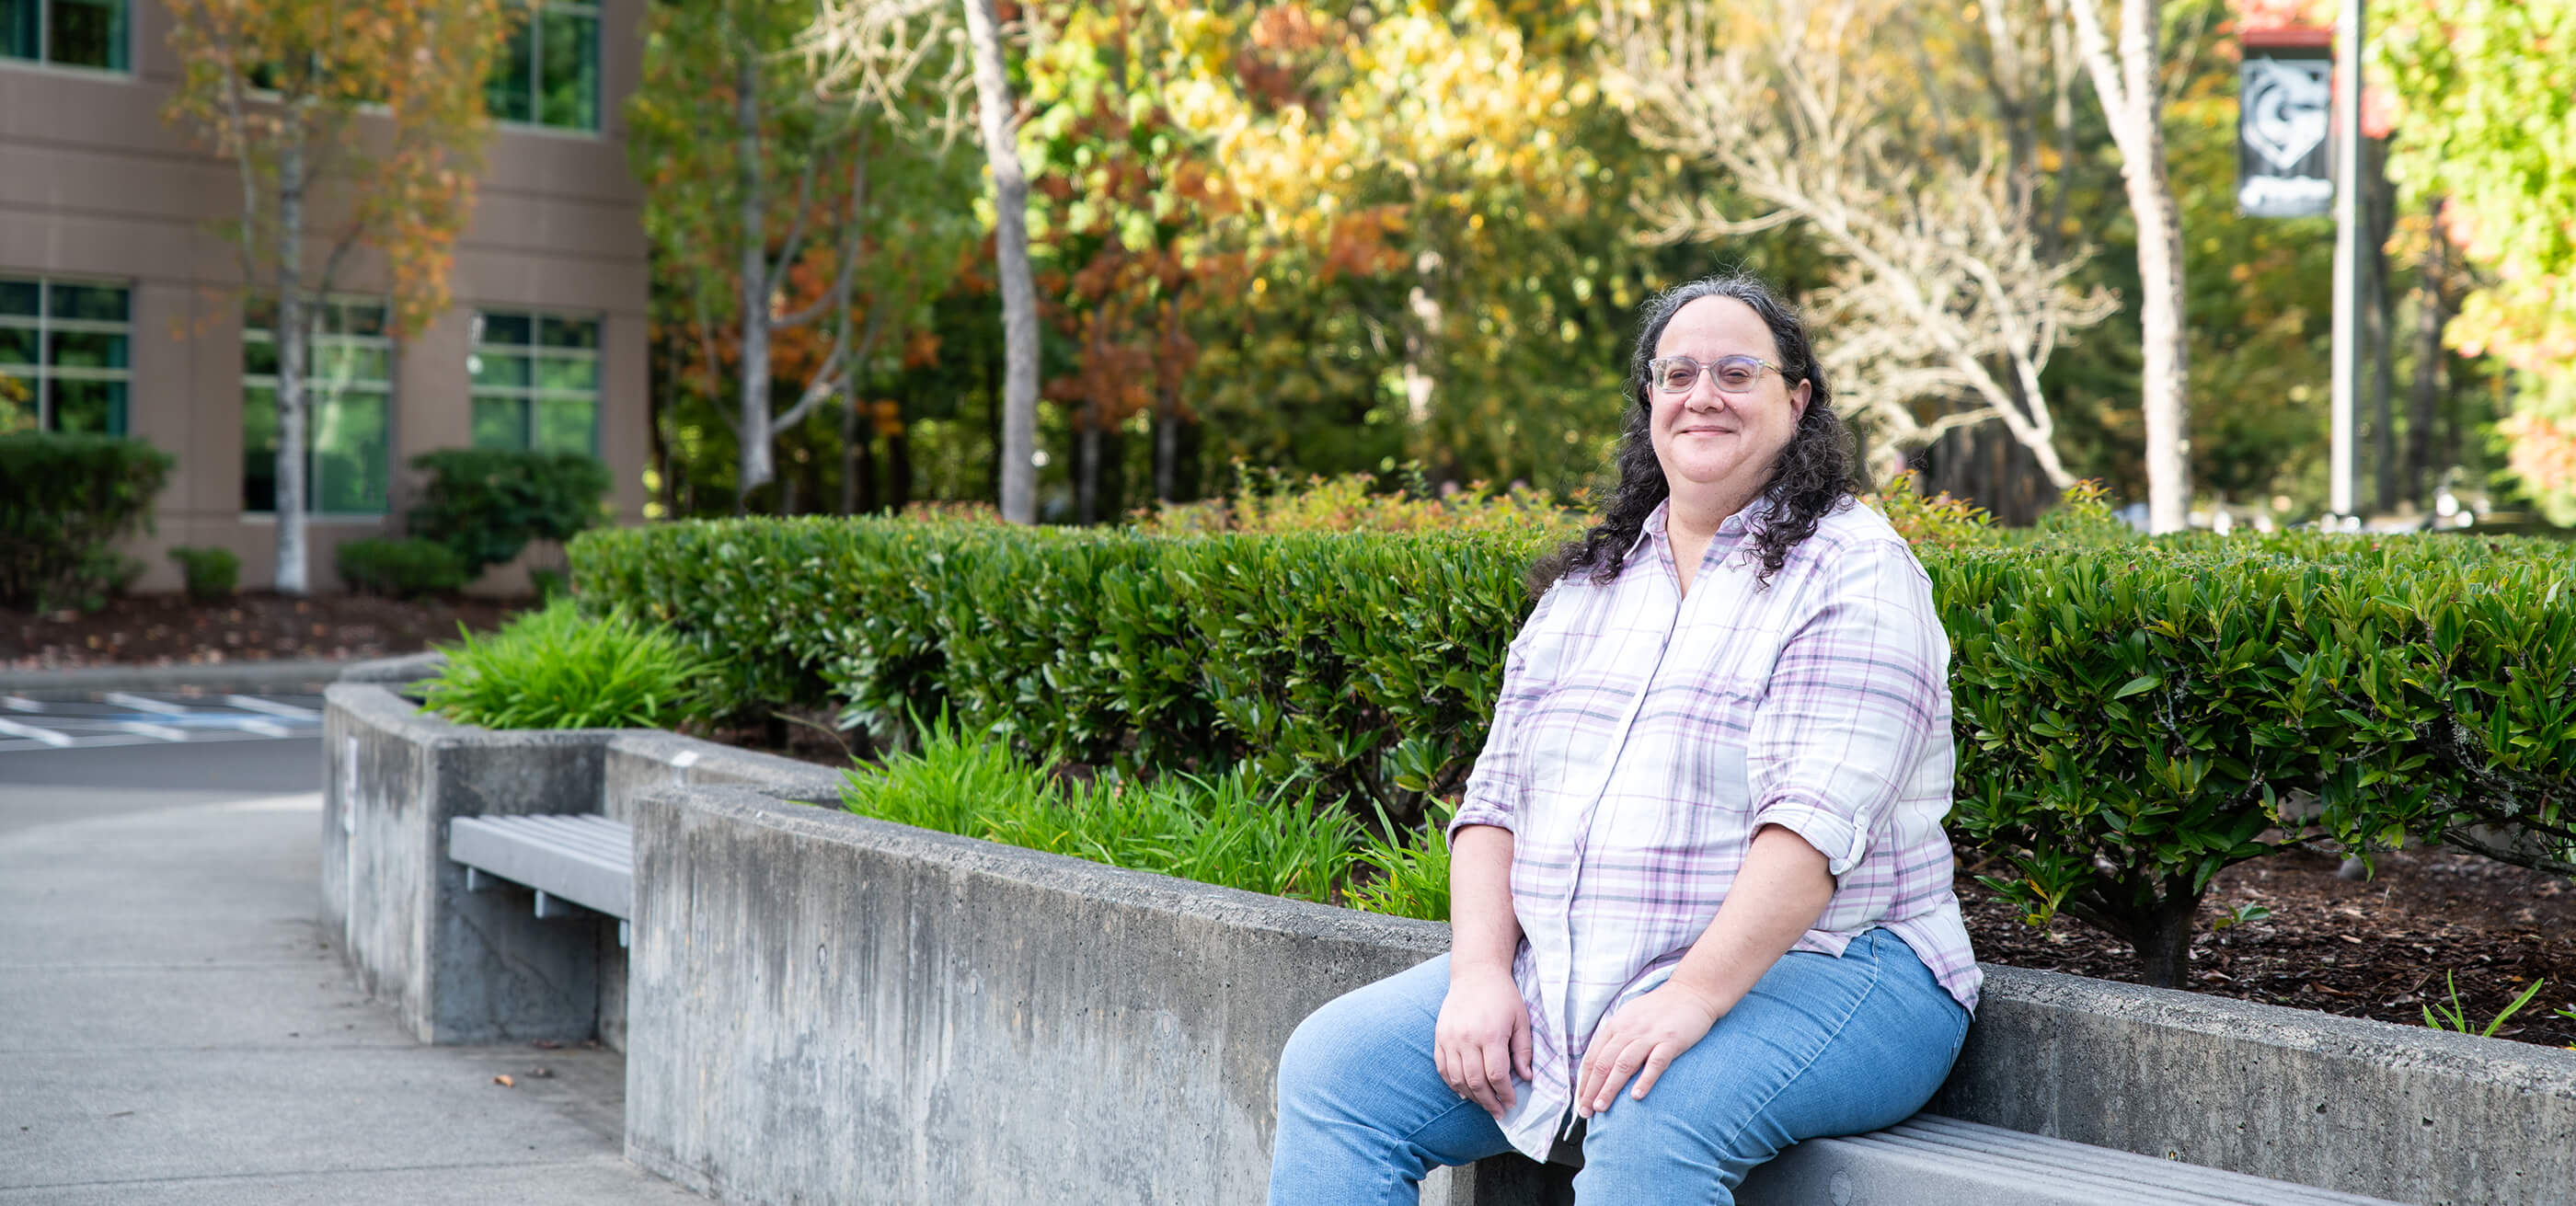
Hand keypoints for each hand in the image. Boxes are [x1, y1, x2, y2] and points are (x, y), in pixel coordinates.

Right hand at [1435, 967, 1532, 1116]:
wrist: (1476, 973)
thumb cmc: (1503, 996)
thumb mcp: (1521, 1020)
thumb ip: (1523, 1050)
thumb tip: (1526, 1078)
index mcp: (1490, 1035)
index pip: (1496, 1076)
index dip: (1504, 1094)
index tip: (1512, 1103)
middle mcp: (1467, 1039)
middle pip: (1475, 1082)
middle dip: (1489, 1102)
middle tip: (1499, 1112)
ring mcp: (1450, 1038)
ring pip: (1457, 1079)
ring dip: (1472, 1096)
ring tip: (1484, 1103)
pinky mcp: (1439, 1036)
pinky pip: (1442, 1068)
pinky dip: (1452, 1083)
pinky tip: (1464, 1092)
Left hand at [1574, 982, 1724, 1117]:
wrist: (1691, 991)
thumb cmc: (1660, 1009)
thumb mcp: (1630, 1018)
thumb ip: (1616, 1039)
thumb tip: (1602, 1066)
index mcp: (1616, 1026)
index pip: (1593, 1058)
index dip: (1585, 1082)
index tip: (1580, 1102)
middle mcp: (1628, 1030)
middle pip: (1604, 1063)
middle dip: (1591, 1090)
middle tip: (1585, 1112)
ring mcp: (1649, 1036)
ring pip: (1623, 1064)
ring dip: (1610, 1088)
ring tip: (1601, 1107)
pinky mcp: (1671, 1041)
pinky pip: (1655, 1062)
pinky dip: (1645, 1080)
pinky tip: (1636, 1097)